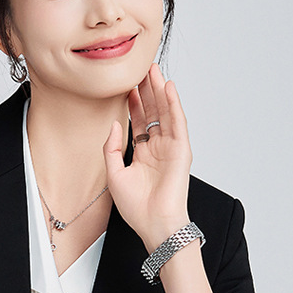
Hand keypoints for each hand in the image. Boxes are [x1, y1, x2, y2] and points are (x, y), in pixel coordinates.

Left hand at [103, 63, 192, 250]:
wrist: (154, 224)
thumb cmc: (137, 208)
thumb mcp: (114, 174)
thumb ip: (111, 148)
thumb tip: (114, 123)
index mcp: (143, 154)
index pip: (139, 122)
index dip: (134, 103)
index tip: (127, 85)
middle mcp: (158, 148)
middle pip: (153, 113)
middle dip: (147, 90)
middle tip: (141, 68)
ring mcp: (171, 148)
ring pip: (165, 113)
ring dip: (160, 91)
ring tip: (153, 70)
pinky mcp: (181, 150)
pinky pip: (177, 122)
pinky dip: (174, 104)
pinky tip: (169, 88)